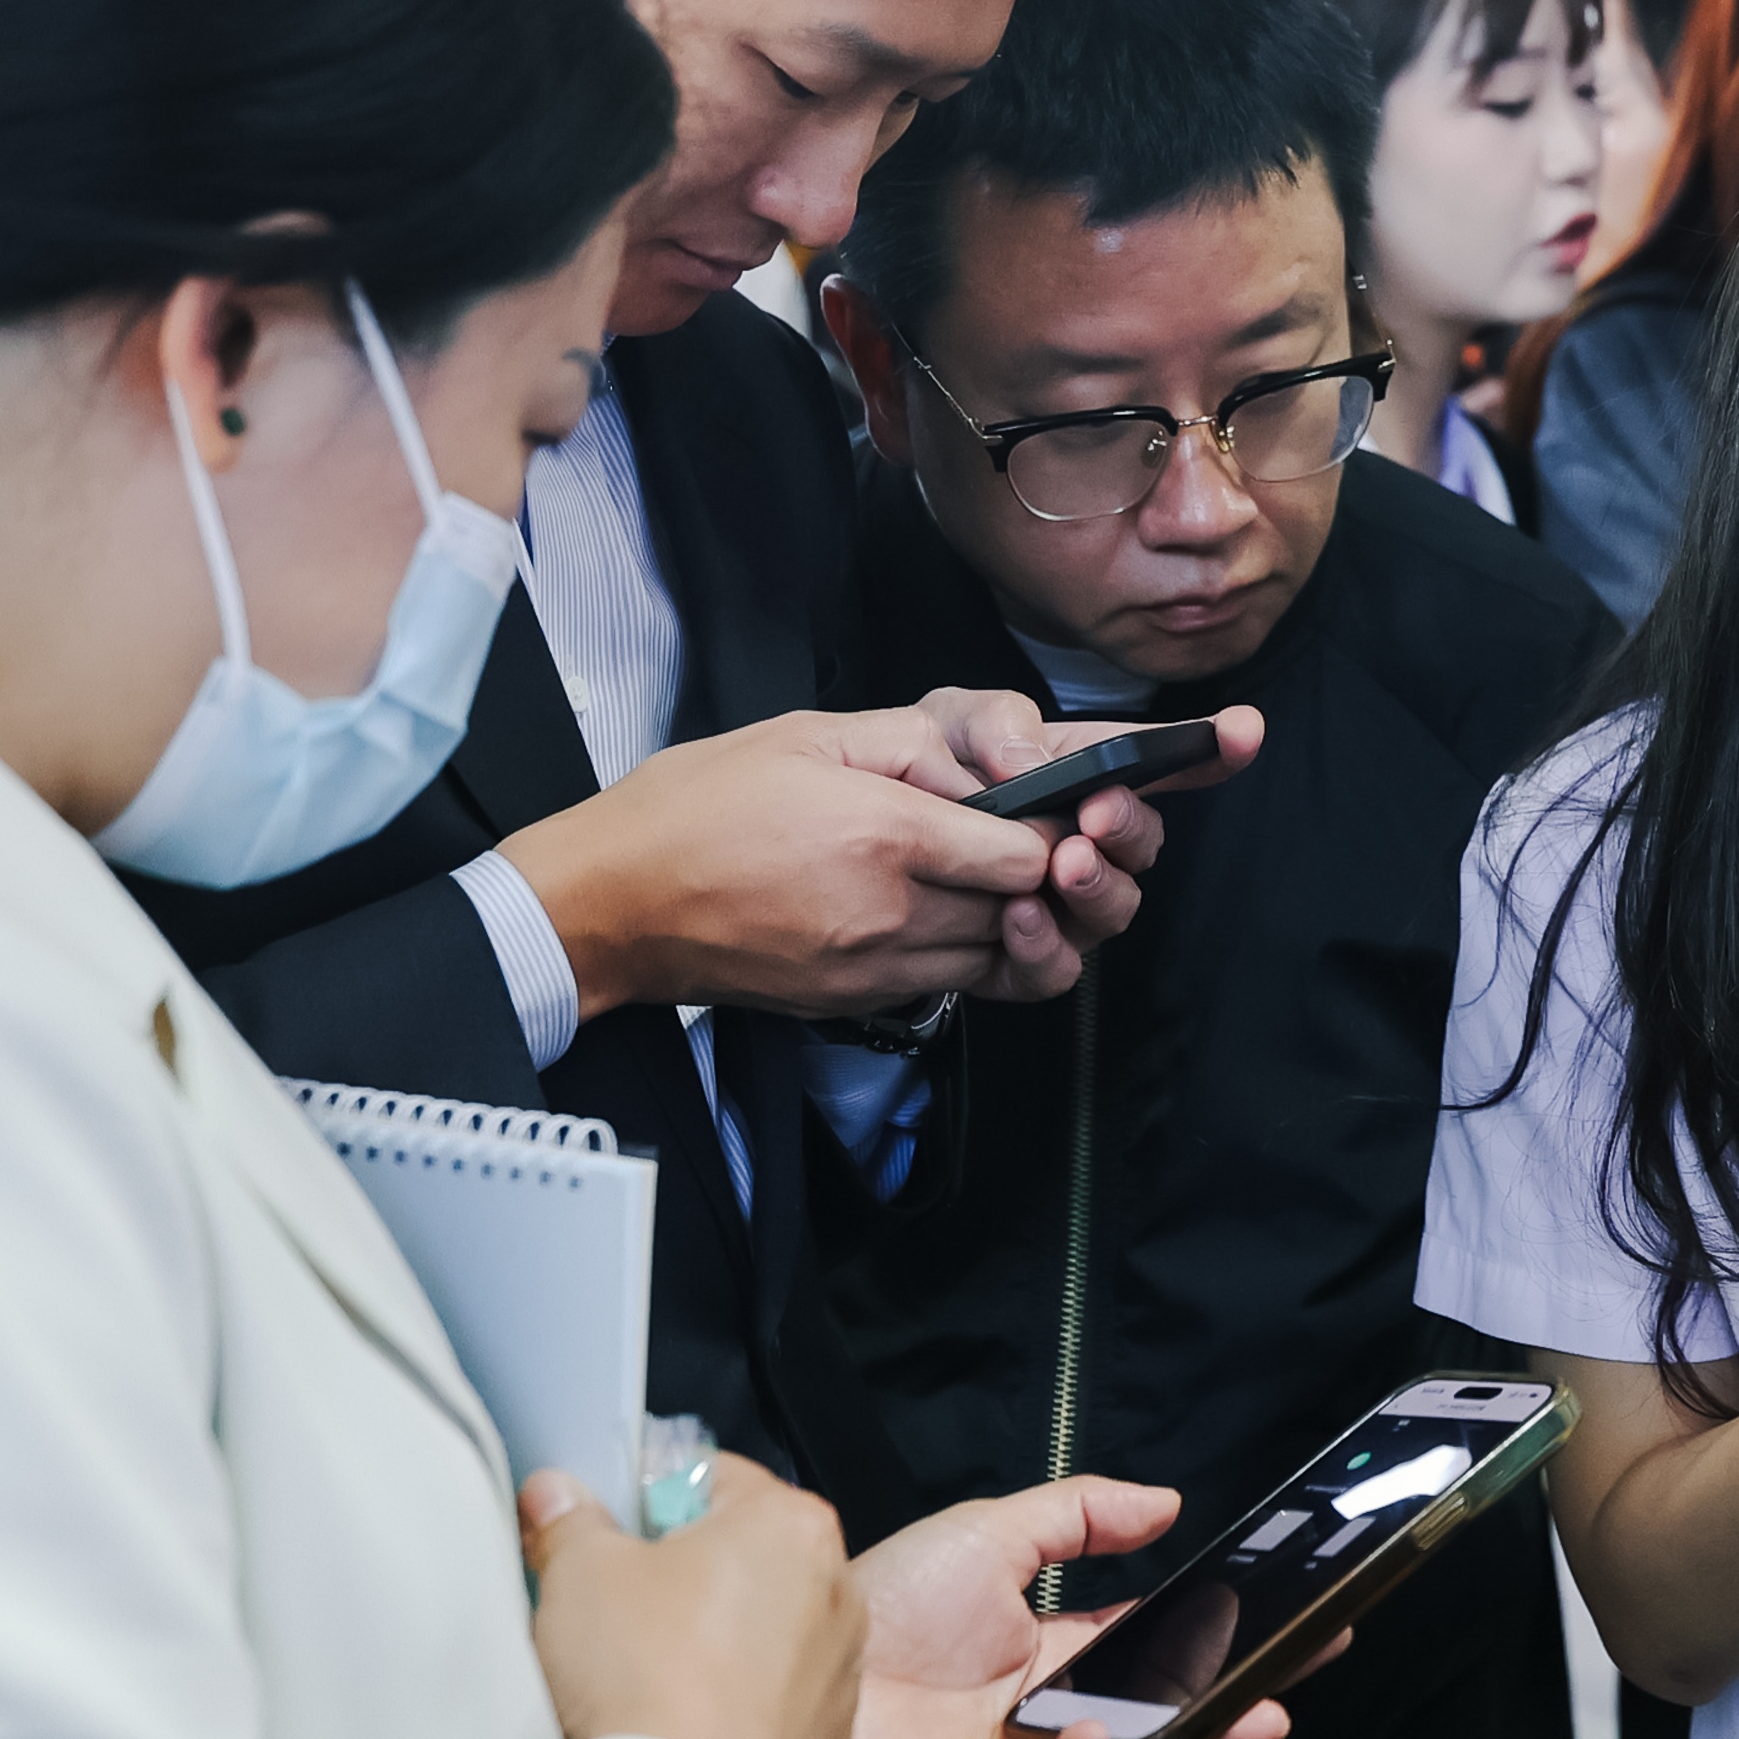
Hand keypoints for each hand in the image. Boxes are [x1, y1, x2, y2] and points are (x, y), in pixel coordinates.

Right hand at [503, 702, 1246, 1021]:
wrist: (614, 904)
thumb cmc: (700, 805)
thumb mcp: (815, 737)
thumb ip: (922, 748)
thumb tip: (1009, 764)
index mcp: (887, 836)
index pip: (1036, 843)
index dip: (1092, 820)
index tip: (1123, 798)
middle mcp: (897, 914)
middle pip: (1046, 908)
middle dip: (1094, 872)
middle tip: (1101, 835)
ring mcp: (883, 968)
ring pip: (1023, 958)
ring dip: (1056, 917)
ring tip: (1061, 869)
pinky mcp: (869, 1001)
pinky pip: (972, 984)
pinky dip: (1009, 953)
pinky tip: (1007, 914)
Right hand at [520, 1461, 861, 1738]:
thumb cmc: (644, 1674)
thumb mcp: (580, 1573)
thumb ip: (570, 1520)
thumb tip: (557, 1495)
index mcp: (790, 1525)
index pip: (712, 1479)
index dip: (645, 1501)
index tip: (603, 1536)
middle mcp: (838, 1595)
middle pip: (745, 1562)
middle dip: (680, 1580)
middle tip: (611, 1613)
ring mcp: (842, 1683)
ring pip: (763, 1642)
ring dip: (712, 1653)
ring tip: (642, 1687)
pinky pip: (773, 1719)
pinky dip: (732, 1723)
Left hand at [817, 1476, 1303, 1738]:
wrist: (800, 1667)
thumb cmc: (880, 1607)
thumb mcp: (991, 1534)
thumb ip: (1083, 1513)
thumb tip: (1169, 1503)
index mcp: (1052, 1658)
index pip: (1155, 1653)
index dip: (1216, 1638)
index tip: (1279, 1617)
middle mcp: (1051, 1725)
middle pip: (1164, 1723)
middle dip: (1237, 1701)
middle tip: (1299, 1671)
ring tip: (1250, 1716)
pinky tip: (1092, 1738)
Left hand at [906, 692, 1263, 1001]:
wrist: (848, 844)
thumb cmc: (910, 771)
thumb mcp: (947, 719)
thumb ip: (997, 723)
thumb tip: (1035, 767)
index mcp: (1076, 773)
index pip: (1160, 763)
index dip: (1211, 749)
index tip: (1243, 732)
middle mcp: (1082, 841)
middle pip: (1143, 844)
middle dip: (1130, 828)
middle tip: (1095, 816)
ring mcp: (1057, 904)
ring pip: (1113, 911)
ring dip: (1096, 887)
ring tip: (1060, 865)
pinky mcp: (1019, 958)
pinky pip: (1056, 969)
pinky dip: (1044, 946)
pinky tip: (1018, 915)